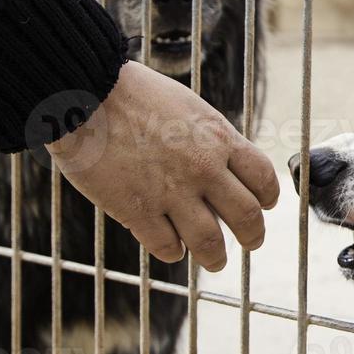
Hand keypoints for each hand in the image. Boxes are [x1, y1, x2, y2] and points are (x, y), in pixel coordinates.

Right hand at [46, 60, 278, 270]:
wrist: (84, 93)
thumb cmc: (131, 93)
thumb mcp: (187, 107)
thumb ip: (209, 138)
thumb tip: (223, 165)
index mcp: (218, 138)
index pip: (263, 178)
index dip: (268, 198)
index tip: (264, 205)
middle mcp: (202, 168)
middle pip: (247, 217)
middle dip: (254, 236)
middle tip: (251, 242)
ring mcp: (171, 192)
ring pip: (210, 243)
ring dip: (216, 257)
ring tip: (214, 260)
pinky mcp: (137, 211)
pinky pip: (167, 247)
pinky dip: (172, 251)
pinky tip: (171, 247)